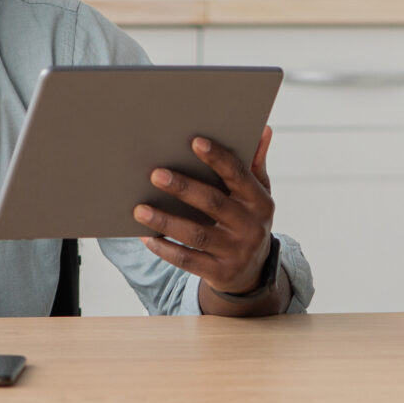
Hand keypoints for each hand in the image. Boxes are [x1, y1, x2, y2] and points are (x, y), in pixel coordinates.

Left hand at [137, 129, 281, 310]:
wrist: (251, 273)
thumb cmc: (247, 221)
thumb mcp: (257, 196)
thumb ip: (255, 165)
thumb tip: (264, 129)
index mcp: (260, 202)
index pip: (238, 175)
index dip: (217, 158)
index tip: (195, 142)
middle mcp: (250, 227)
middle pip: (213, 203)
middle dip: (183, 188)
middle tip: (155, 174)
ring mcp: (236, 252)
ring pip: (196, 234)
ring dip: (166, 221)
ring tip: (139, 209)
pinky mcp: (219, 273)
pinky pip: (188, 260)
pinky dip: (166, 249)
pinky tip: (147, 237)